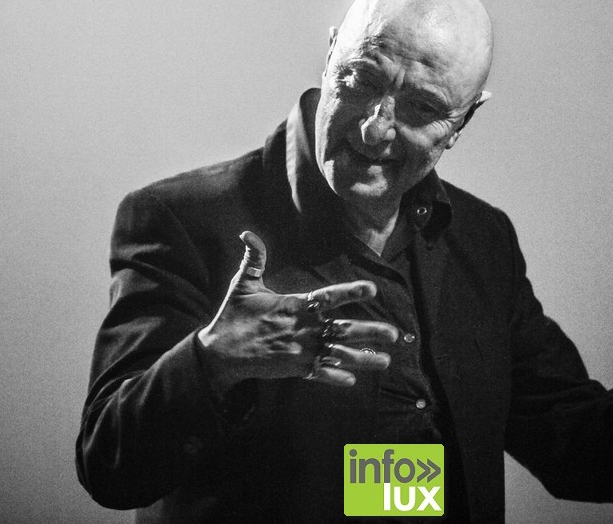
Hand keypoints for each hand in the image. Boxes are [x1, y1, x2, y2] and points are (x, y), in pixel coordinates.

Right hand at [198, 231, 399, 386]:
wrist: (219, 352)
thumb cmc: (233, 316)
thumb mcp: (243, 284)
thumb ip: (254, 258)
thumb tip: (247, 233)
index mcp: (293, 306)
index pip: (328, 297)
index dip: (351, 292)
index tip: (372, 289)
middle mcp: (302, 329)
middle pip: (342, 330)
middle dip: (370, 332)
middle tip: (394, 334)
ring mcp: (299, 351)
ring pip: (338, 355)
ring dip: (363, 358)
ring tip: (385, 361)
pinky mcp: (293, 369)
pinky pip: (320, 374)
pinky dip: (336, 377)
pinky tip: (353, 379)